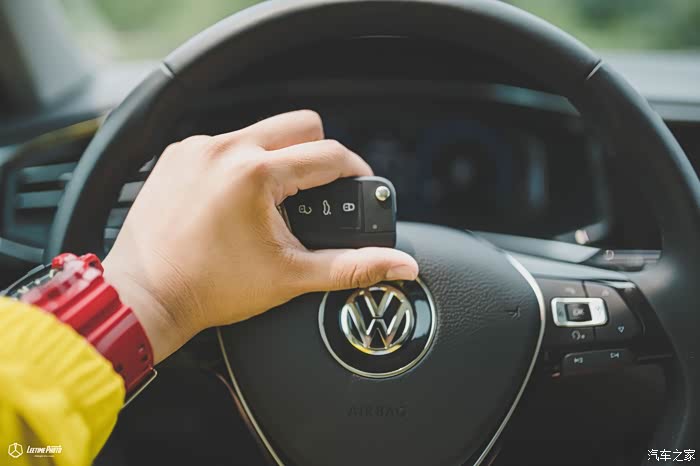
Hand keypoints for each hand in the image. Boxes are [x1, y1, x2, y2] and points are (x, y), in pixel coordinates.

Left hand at [102, 110, 417, 362]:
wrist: (145, 298)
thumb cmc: (210, 289)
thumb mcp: (291, 276)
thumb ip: (352, 267)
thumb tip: (398, 265)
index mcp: (256, 174)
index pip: (329, 155)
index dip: (355, 171)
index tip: (356, 186)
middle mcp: (225, 149)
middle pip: (300, 124)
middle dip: (318, 155)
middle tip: (315, 192)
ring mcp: (197, 149)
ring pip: (261, 131)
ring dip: (278, 158)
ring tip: (274, 200)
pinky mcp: (177, 155)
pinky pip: (225, 142)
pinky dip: (241, 163)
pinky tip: (237, 198)